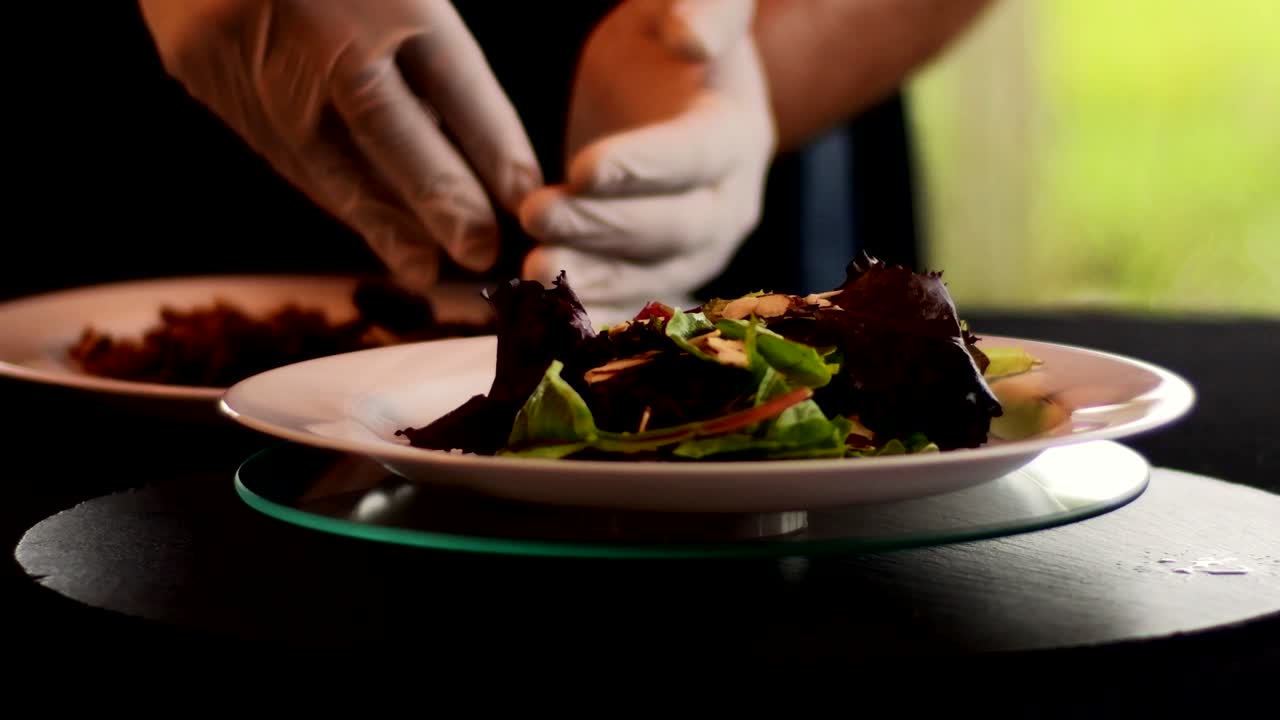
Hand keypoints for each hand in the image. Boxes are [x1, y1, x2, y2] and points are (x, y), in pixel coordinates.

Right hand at [138, 0, 542, 290]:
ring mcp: (252, 52)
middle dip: (444, 204)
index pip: (456, 83)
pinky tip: (359, 213)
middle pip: (395, 135)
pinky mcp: (201, 68)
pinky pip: (277, 144)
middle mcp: (320, 25)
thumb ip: (422, 31)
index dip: (495, 150)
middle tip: (484, 256)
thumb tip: (474, 142)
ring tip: (422, 265)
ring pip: (328, 158)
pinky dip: (325, 184)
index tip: (526, 201)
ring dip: (380, 219)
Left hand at [519, 0, 774, 317]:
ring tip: (532, 271)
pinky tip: (548, 319)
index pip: (694, 157)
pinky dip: (593, 311)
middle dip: (603, 225)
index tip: (583, 168)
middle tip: (537, 215)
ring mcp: (698, 250)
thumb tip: (693, 38)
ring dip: (592, 278)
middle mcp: (728, 204)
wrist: (674, 92)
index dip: (644, 167)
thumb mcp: (684, 6)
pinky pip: (631, 303)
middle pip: (671, 226)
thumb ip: (705, 10)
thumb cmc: (668, 41)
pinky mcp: (663, 276)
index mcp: (736, 134)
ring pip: (650, 275)